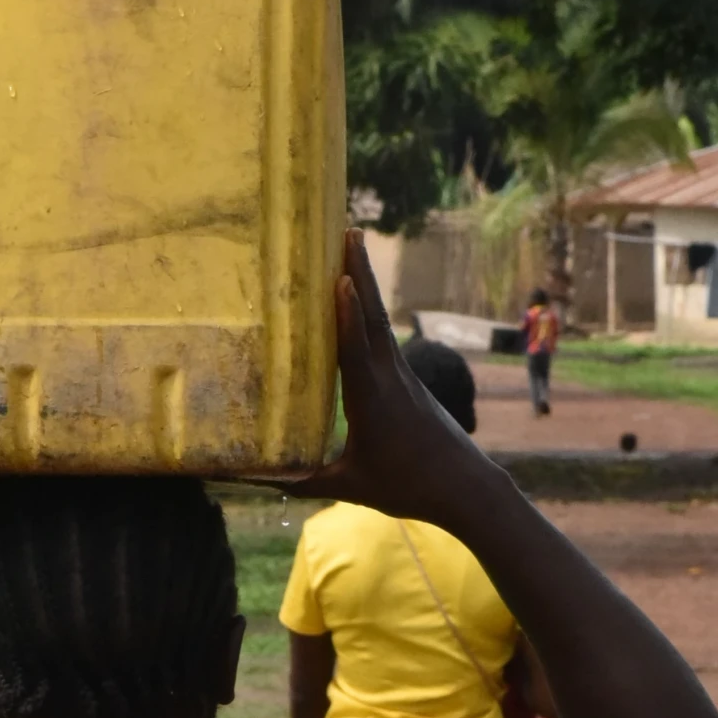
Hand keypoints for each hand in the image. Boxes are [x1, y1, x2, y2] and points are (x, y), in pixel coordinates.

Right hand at [278, 234, 488, 523]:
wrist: (465, 487)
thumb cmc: (407, 487)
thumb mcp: (351, 486)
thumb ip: (303, 480)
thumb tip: (252, 476)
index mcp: (373, 401)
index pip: (357, 351)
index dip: (348, 315)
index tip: (343, 277)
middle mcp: (390, 378)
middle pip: (373, 317)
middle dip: (362, 271)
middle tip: (350, 229)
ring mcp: (403, 375)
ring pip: (381, 321)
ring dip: (368, 281)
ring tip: (354, 244)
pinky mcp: (409, 380)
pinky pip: (384, 337)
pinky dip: (369, 311)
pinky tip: (360, 299)